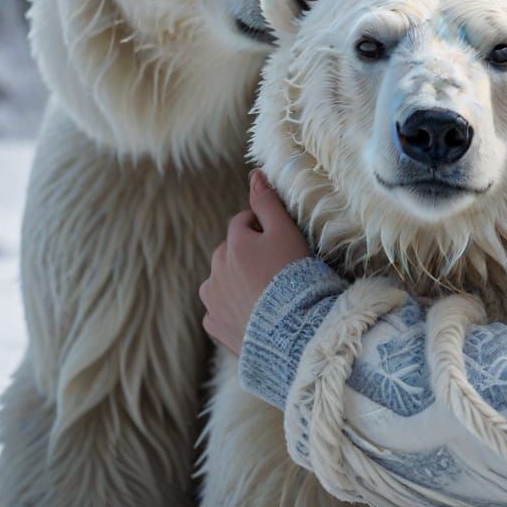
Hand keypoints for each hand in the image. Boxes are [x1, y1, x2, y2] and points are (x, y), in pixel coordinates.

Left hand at [199, 169, 309, 354]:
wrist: (292, 331)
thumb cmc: (293, 276)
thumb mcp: (286, 232)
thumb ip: (268, 202)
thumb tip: (255, 175)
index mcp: (232, 244)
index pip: (243, 222)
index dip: (263, 228)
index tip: (282, 241)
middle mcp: (215, 270)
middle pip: (230, 251)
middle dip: (248, 253)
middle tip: (277, 267)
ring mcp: (212, 300)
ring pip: (222, 280)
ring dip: (237, 279)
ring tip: (266, 290)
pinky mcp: (215, 326)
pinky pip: (220, 309)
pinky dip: (233, 307)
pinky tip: (254, 311)